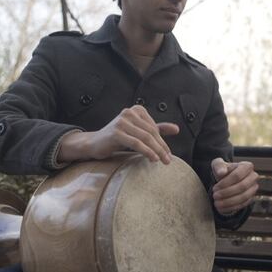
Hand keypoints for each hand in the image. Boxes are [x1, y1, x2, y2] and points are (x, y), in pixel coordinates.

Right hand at [58, 105, 178, 163]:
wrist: (94, 143)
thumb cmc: (118, 138)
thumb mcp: (139, 132)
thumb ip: (157, 129)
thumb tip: (177, 129)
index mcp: (136, 110)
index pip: (154, 128)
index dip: (163, 142)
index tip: (168, 154)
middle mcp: (129, 113)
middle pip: (151, 132)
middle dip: (162, 147)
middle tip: (168, 160)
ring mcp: (122, 122)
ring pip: (145, 138)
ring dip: (156, 150)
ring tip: (162, 161)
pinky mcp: (116, 132)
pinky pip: (136, 143)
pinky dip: (146, 151)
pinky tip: (152, 158)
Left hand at [211, 158, 258, 214]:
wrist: (227, 180)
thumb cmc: (223, 171)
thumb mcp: (218, 165)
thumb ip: (218, 166)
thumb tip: (221, 172)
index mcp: (247, 166)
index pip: (237, 175)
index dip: (225, 183)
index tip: (214, 188)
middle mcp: (253, 176)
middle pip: (242, 187)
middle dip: (227, 192)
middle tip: (215, 196)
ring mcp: (253, 188)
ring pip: (243, 197)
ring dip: (228, 201)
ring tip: (216, 203)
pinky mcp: (251, 198)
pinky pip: (243, 204)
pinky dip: (231, 207)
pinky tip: (221, 207)